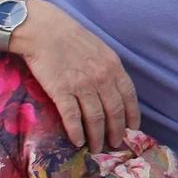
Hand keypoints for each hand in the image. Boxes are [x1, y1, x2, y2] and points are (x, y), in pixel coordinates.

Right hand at [10, 1, 140, 149]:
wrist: (43, 30)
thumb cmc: (71, 37)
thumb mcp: (100, 49)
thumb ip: (109, 68)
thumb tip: (113, 88)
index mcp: (113, 67)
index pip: (129, 96)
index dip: (132, 115)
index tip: (133, 128)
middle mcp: (101, 78)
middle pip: (114, 111)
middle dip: (117, 131)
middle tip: (115, 144)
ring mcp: (82, 85)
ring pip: (95, 118)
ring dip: (97, 136)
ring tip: (97, 148)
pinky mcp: (61, 91)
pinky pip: (72, 117)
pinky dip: (76, 131)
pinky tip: (77, 141)